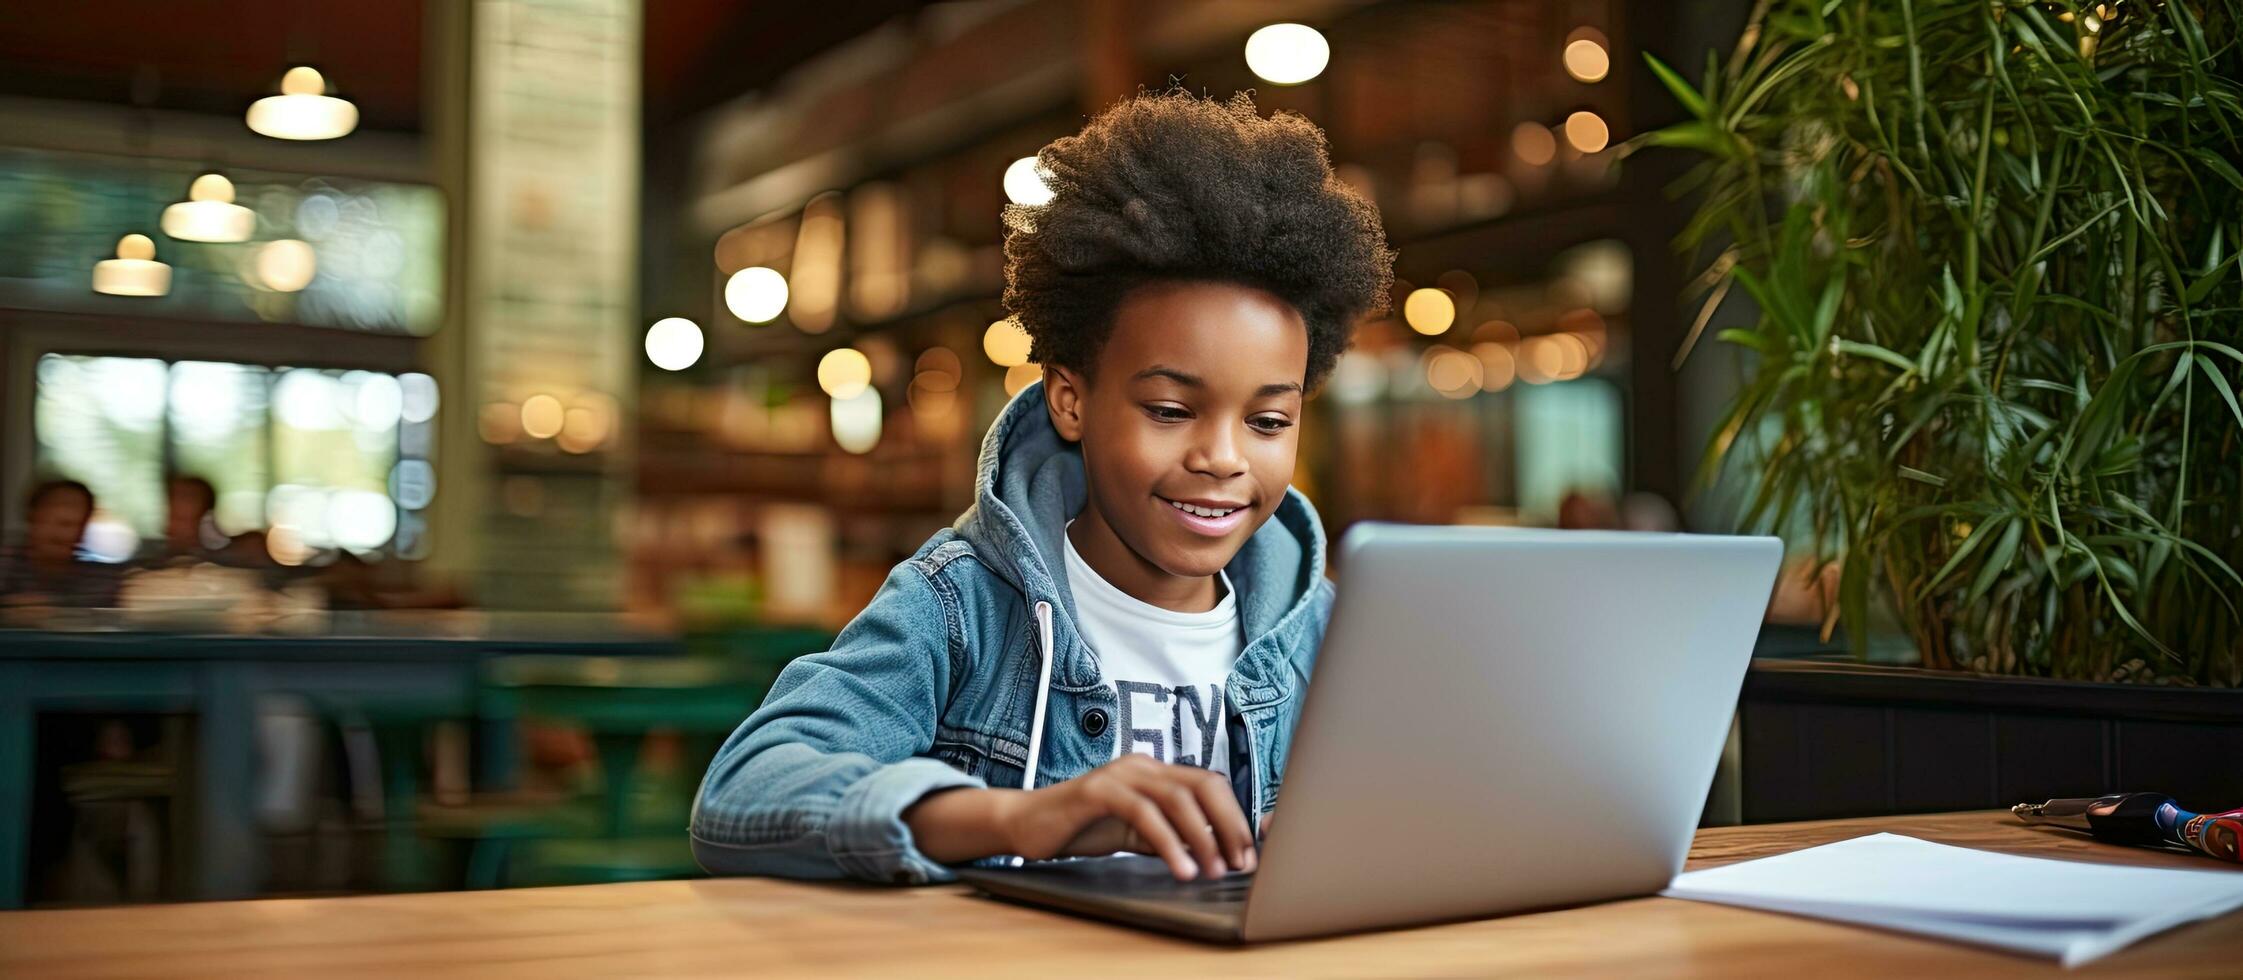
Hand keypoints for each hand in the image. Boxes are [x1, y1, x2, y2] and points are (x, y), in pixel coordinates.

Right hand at [999, 755, 1254, 880]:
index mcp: (1155, 771)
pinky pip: (1144, 814)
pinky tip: (1180, 868)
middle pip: (1203, 784)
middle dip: (1228, 824)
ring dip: (1202, 837)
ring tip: (1212, 871)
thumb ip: (1172, 835)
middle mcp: (1143, 766)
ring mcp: (1120, 774)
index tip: (1248, 853)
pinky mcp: (1098, 790)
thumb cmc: (1083, 827)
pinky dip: (1168, 843)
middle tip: (1240, 862)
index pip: (1210, 784)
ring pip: (1178, 798)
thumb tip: (1215, 852)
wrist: (1027, 824)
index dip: (1234, 817)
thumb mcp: (1137, 832)